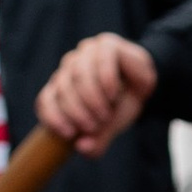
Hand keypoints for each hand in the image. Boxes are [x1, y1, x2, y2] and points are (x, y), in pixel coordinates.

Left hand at [35, 32, 157, 158]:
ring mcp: (85, 53)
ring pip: (78, 74)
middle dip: (78, 112)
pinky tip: (113, 94)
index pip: (46, 100)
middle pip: (63, 89)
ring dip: (93, 98)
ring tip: (107, 113)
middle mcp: (69, 68)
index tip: (69, 134)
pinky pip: (100, 61)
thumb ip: (95, 142)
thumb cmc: (120, 107)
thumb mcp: (108, 130)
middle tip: (95, 126)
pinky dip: (106, 81)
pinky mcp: (105, 44)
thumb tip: (82, 147)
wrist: (145, 86)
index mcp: (61, 88)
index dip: (53, 118)